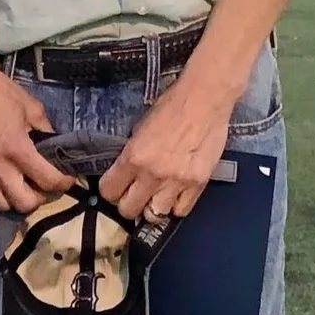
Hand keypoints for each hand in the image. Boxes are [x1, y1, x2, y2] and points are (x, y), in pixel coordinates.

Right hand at [0, 57, 66, 212]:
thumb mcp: (31, 107)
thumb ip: (46, 131)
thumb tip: (56, 149)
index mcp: (16, 147)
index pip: (47, 181)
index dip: (64, 183)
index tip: (67, 178)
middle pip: (24, 204)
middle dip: (40, 197)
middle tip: (45, 185)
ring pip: (2, 204)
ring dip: (17, 199)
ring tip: (24, 185)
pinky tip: (5, 178)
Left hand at [98, 72, 233, 220]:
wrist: (204, 100)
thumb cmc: (172, 107)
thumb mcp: (140, 128)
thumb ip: (131, 154)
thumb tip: (124, 173)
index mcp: (133, 157)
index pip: (109, 191)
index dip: (111, 192)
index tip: (116, 189)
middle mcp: (152, 173)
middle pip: (129, 209)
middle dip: (128, 204)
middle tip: (134, 196)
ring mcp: (176, 181)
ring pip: (154, 215)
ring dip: (152, 207)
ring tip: (155, 196)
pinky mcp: (198, 183)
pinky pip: (181, 210)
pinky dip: (176, 206)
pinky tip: (175, 195)